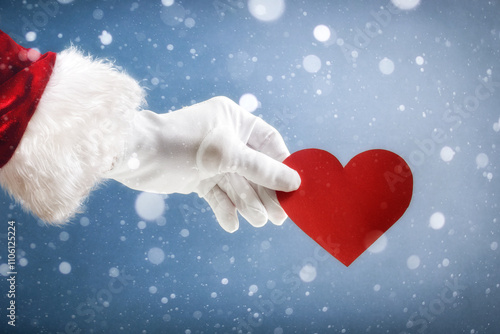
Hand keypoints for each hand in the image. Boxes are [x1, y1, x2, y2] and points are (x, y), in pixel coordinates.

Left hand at [106, 96, 299, 231]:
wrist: (136, 156)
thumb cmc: (182, 144)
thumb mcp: (226, 155)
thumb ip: (262, 169)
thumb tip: (294, 181)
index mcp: (234, 119)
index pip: (269, 142)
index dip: (282, 164)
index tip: (294, 187)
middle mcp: (225, 138)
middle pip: (255, 168)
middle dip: (265, 192)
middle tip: (279, 216)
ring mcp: (211, 160)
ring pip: (237, 184)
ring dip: (246, 203)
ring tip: (256, 221)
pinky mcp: (198, 178)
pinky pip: (218, 194)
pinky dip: (224, 208)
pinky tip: (231, 223)